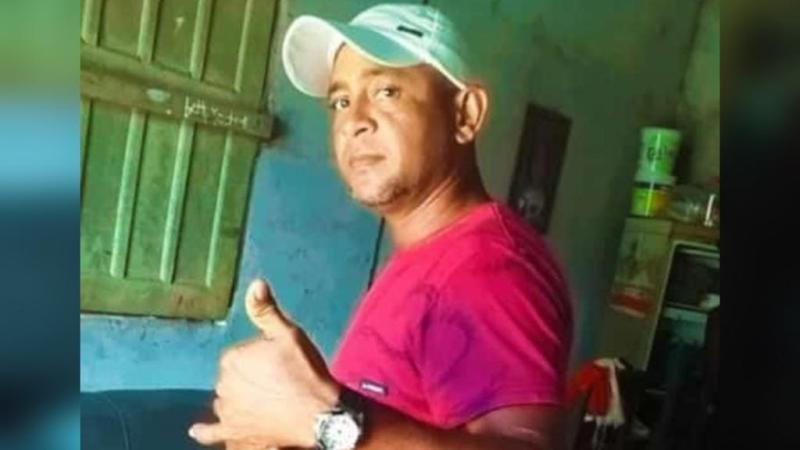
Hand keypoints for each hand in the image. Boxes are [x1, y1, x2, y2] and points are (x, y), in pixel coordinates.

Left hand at [189, 279, 340, 448]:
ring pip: (226, 399)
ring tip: (260, 401)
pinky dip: (205, 431)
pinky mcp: (234, 432)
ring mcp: (227, 410)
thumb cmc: (305, 372)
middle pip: (231, 377)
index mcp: (232, 358)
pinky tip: (197, 430)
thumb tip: (255, 283)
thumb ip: (266, 311)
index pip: (238, 354)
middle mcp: (223, 384)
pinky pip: (212, 432)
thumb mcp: (289, 335)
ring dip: (236, 399)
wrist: (317, 413)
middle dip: (248, 377)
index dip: (258, 357)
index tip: (278, 363)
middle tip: (277, 381)